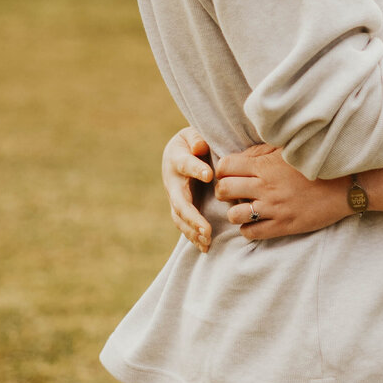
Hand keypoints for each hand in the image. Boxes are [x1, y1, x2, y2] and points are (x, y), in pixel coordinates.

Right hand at [162, 127, 213, 252]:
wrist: (180, 152)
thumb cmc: (192, 142)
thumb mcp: (192, 135)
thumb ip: (196, 139)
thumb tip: (199, 147)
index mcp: (176, 159)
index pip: (185, 164)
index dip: (196, 169)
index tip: (209, 175)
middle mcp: (172, 182)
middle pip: (179, 201)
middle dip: (192, 216)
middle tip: (205, 229)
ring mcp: (174, 197)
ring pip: (179, 218)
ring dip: (192, 231)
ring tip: (207, 241)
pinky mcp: (180, 209)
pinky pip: (184, 225)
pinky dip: (193, 237)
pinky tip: (205, 248)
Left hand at [215, 143, 350, 238]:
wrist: (345, 187)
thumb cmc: (316, 165)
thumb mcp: (288, 151)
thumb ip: (262, 152)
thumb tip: (240, 156)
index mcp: (265, 166)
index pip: (225, 167)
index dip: (223, 170)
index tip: (230, 173)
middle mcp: (266, 187)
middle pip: (224, 189)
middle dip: (223, 191)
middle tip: (232, 192)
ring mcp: (274, 208)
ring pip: (234, 214)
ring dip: (235, 212)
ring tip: (245, 209)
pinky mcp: (283, 225)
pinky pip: (251, 232)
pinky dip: (248, 229)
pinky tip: (256, 222)